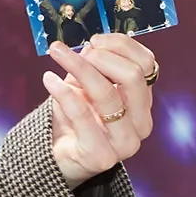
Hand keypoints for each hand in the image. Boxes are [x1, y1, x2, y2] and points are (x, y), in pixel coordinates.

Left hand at [42, 33, 154, 187]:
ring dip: (79, 67)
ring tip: (58, 55)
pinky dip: (62, 92)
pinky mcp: (101, 157)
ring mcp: (125, 143)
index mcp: (143, 101)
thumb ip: (95, 63)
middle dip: (101, 57)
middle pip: (133, 76)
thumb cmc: (76, 116)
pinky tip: (49, 80)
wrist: (60, 156)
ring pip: (107, 94)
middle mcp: (141, 123)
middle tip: (76, 54)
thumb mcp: (87, 84)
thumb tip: (93, 43)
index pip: (147, 63)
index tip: (95, 40)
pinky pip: (82, 115)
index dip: (121, 44)